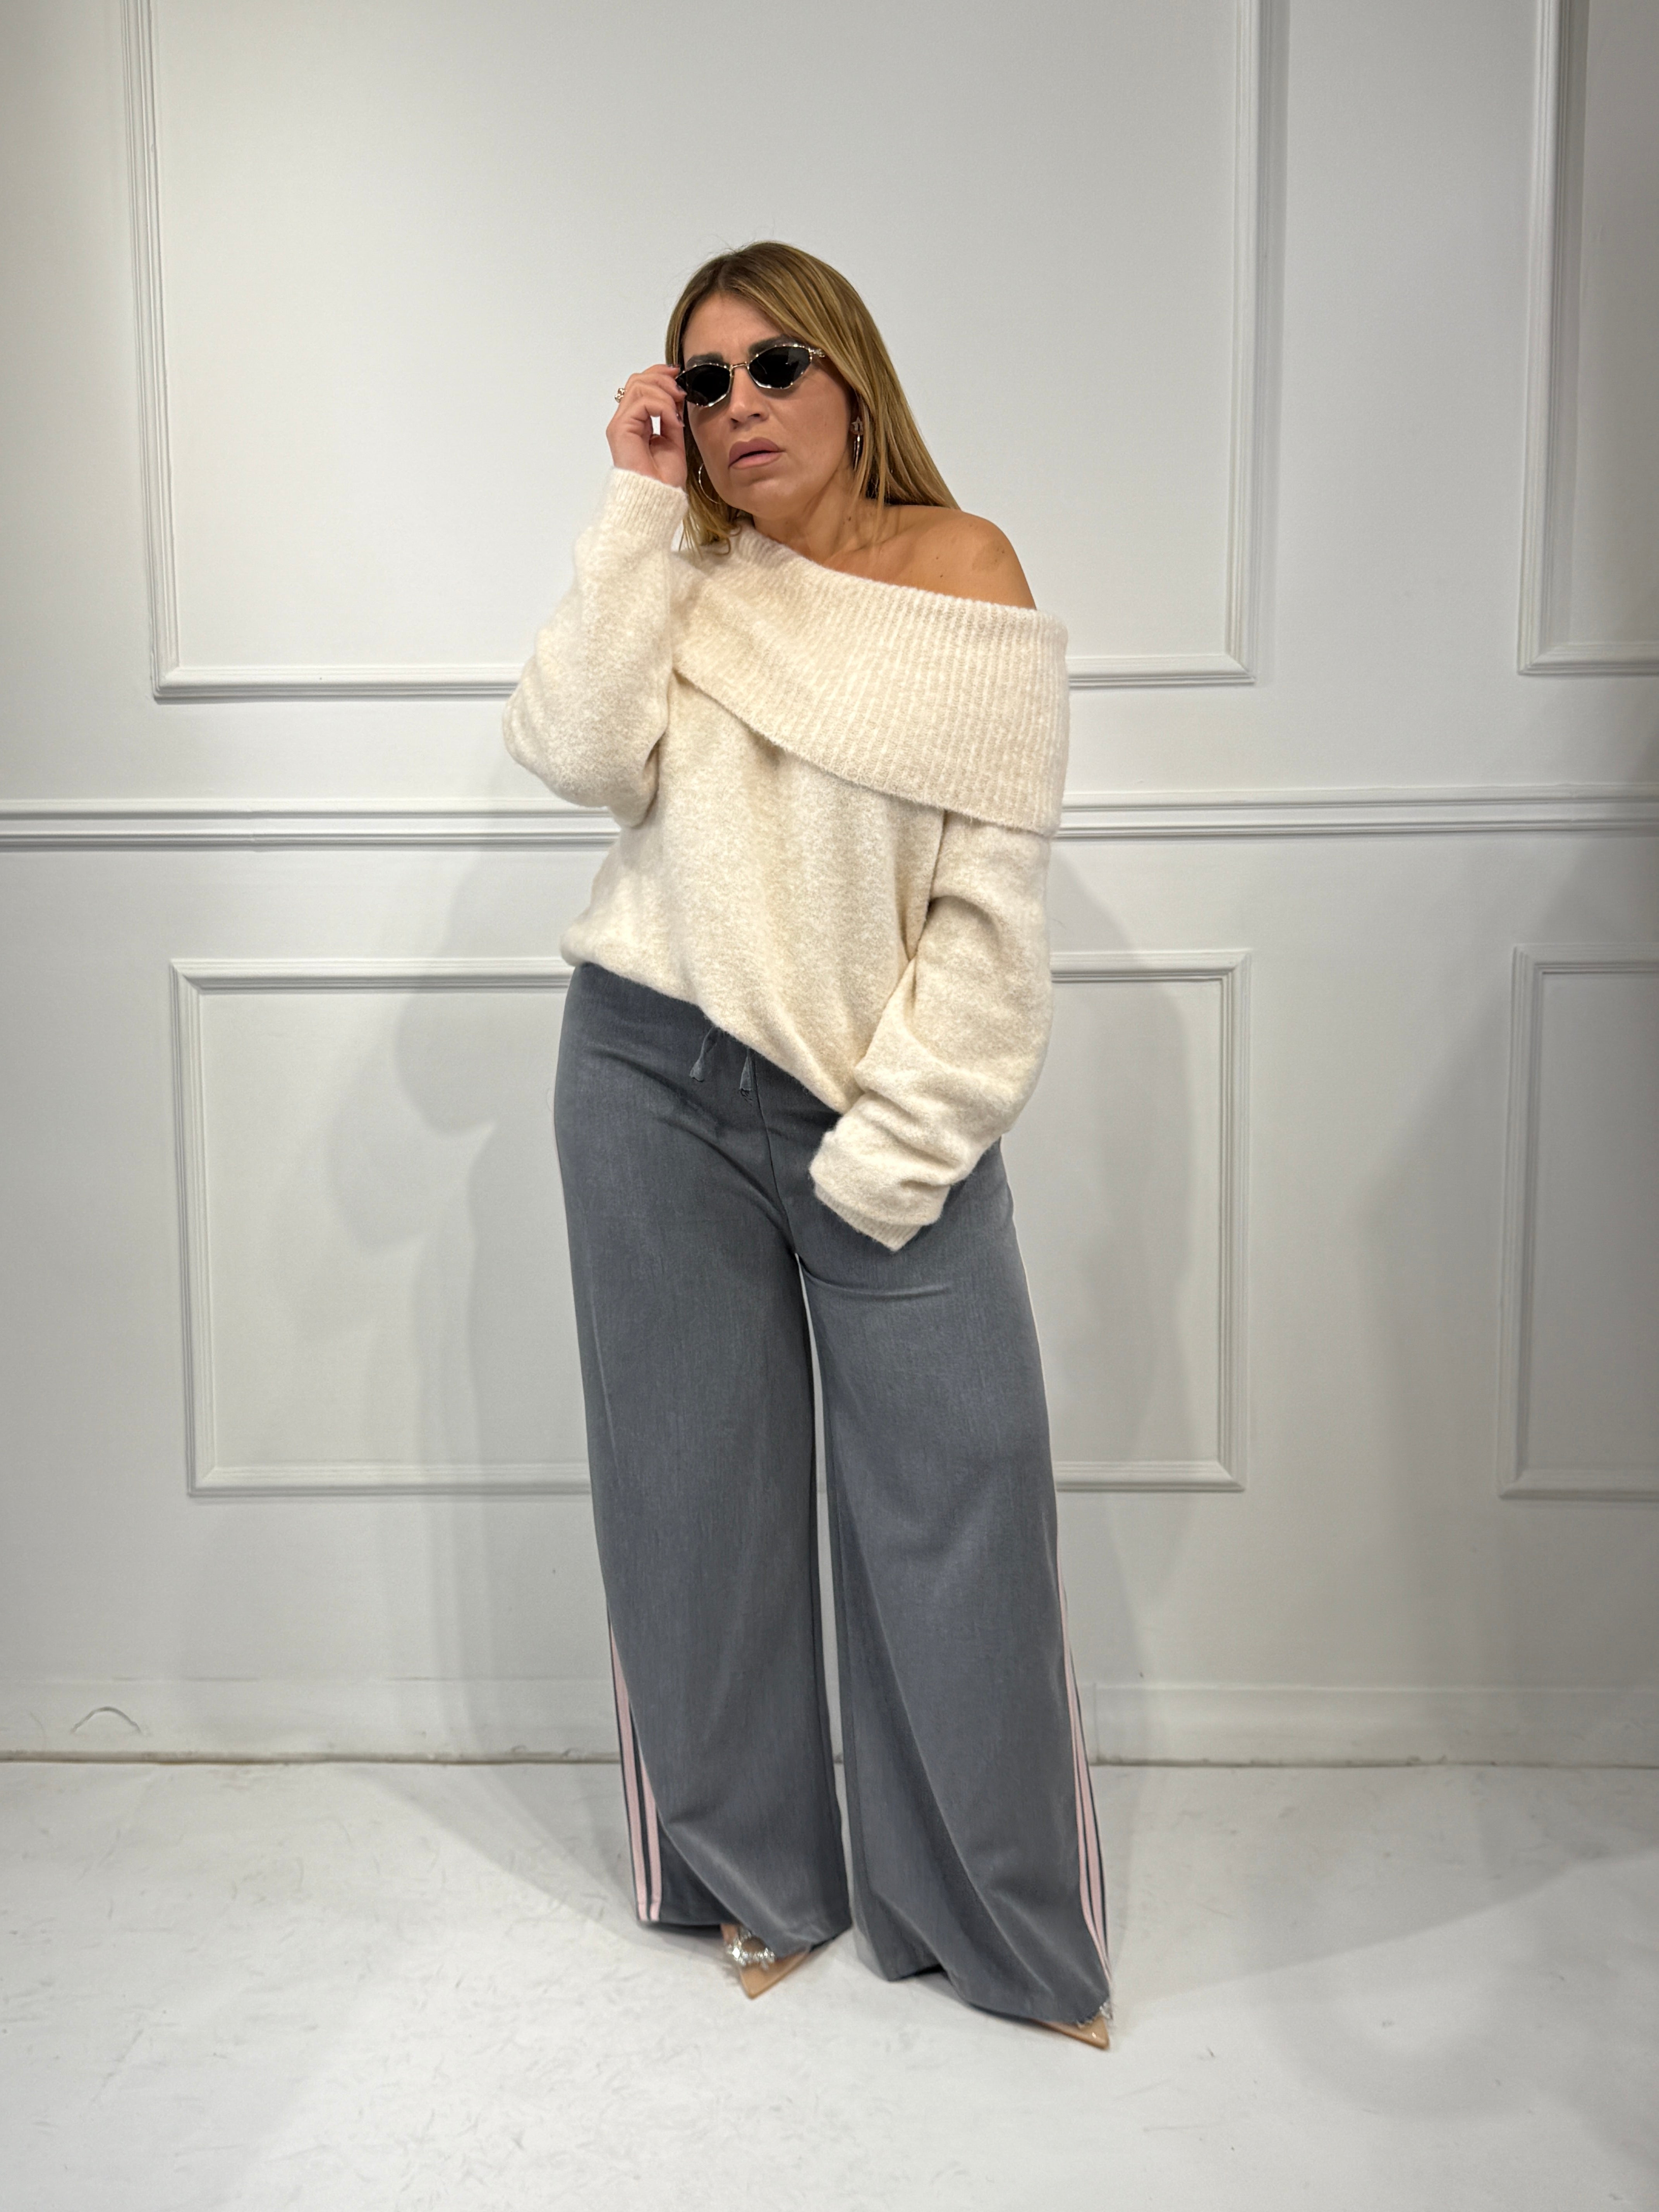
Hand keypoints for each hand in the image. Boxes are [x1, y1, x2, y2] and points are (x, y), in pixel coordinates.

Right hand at [607, 364, 687, 488]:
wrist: (659, 499)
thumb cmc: (664, 479)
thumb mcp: (674, 439)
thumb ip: (671, 416)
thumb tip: (676, 394)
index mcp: (636, 423)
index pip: (641, 386)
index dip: (660, 375)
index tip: (678, 377)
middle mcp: (625, 421)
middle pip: (637, 380)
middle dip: (662, 380)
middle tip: (680, 393)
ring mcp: (621, 425)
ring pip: (638, 386)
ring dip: (664, 394)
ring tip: (676, 413)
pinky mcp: (620, 429)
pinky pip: (642, 402)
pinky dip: (662, 407)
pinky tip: (672, 422)